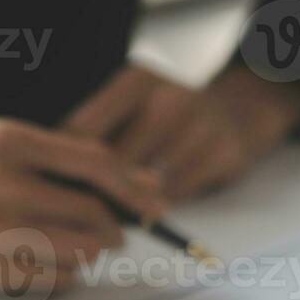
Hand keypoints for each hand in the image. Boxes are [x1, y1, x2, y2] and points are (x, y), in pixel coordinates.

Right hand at [0, 118, 166, 295]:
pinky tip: (46, 266)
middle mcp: (0, 179)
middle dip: (113, 229)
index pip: (95, 162)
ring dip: (92, 256)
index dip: (133, 187)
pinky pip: (57, 279)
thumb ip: (64, 164)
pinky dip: (66, 278)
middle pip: (93, 211)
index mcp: (9, 141)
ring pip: (81, 249)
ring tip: (76, 249)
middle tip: (114, 235)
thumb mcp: (2, 154)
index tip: (153, 202)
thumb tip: (140, 185)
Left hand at [62, 64, 299, 199]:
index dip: (63, 164)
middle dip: (93, 191)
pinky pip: (177, 194)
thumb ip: (100, 131)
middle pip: (112, 160)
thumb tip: (56, 176)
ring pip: (145, 182)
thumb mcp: (136, 103)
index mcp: (136, 80)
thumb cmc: (175, 115)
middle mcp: (168, 96)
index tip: (55, 187)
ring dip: (125, 206)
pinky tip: (149, 212)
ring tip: (110, 220)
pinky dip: (159, 208)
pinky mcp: (224, 152)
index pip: (81, 128)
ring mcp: (200, 124)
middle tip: (78, 214)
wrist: (244, 108)